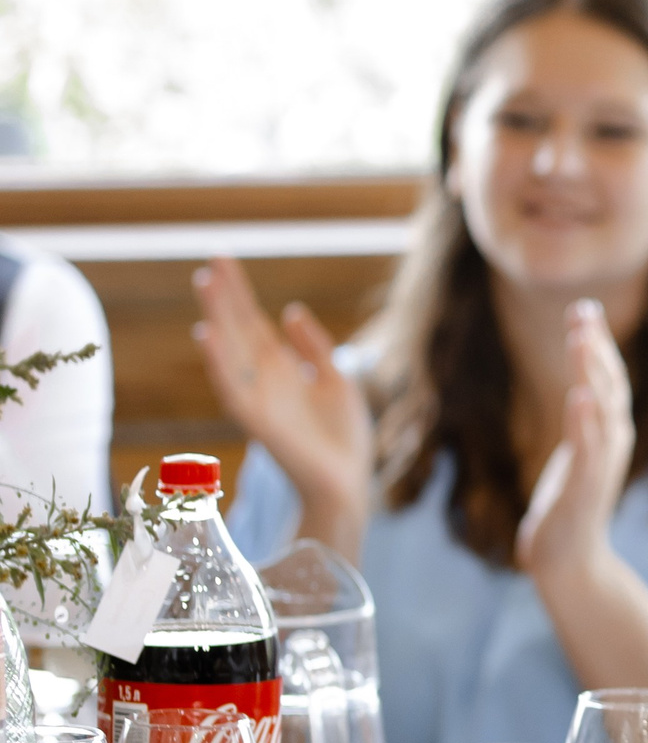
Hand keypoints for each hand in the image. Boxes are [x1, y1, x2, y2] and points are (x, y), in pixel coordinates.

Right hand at [192, 257, 372, 548]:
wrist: (347, 481)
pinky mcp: (255, 420)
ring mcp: (257, 397)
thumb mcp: (337, 380)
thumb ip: (314, 347)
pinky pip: (231, 387)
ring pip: (231, 350)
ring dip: (218, 317)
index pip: (254, 324)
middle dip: (226, 297)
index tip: (223, 261)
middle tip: (212, 260)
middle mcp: (264, 379)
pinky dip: (218, 361)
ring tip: (207, 283)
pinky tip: (207, 334)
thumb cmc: (342, 437)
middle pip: (240, 330)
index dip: (240, 294)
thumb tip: (290, 310)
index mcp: (282, 369)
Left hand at [517, 299, 636, 578]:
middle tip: (583, 311)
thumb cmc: (570, 506)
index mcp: (611, 432)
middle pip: (608, 385)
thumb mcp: (580, 453)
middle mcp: (614, 441)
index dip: (599, 344)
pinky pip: (587, 448)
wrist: (570, 558)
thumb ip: (584, 421)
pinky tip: (577, 397)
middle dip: (596, 347)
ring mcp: (602, 463)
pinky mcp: (585, 485)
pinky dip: (584, 421)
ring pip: (600, 409)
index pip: (608, 379)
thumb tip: (583, 388)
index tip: (585, 310)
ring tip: (579, 340)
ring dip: (590, 372)